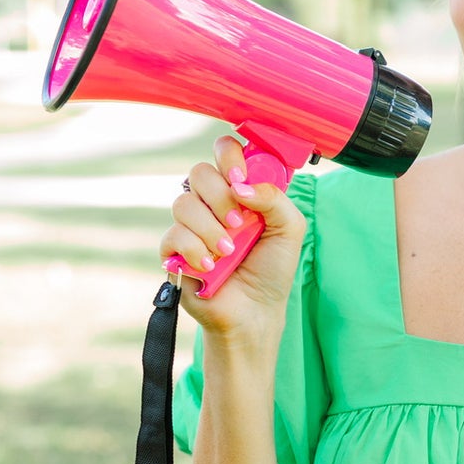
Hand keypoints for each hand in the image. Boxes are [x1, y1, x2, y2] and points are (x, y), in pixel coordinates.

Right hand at [159, 134, 305, 337]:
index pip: (224, 151)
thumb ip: (274, 198)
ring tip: (229, 252)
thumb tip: (241, 186)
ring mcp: (190, 225)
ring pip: (184, 203)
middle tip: (239, 224)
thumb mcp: (290, 228)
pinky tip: (212, 267)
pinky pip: (174, 234)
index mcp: (239, 190)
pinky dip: (196, 250)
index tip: (241, 179)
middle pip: (199, 172)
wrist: (255, 311)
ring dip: (211, 228)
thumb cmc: (272, 268)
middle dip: (220, 197)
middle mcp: (211, 202)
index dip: (230, 157)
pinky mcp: (173, 250)